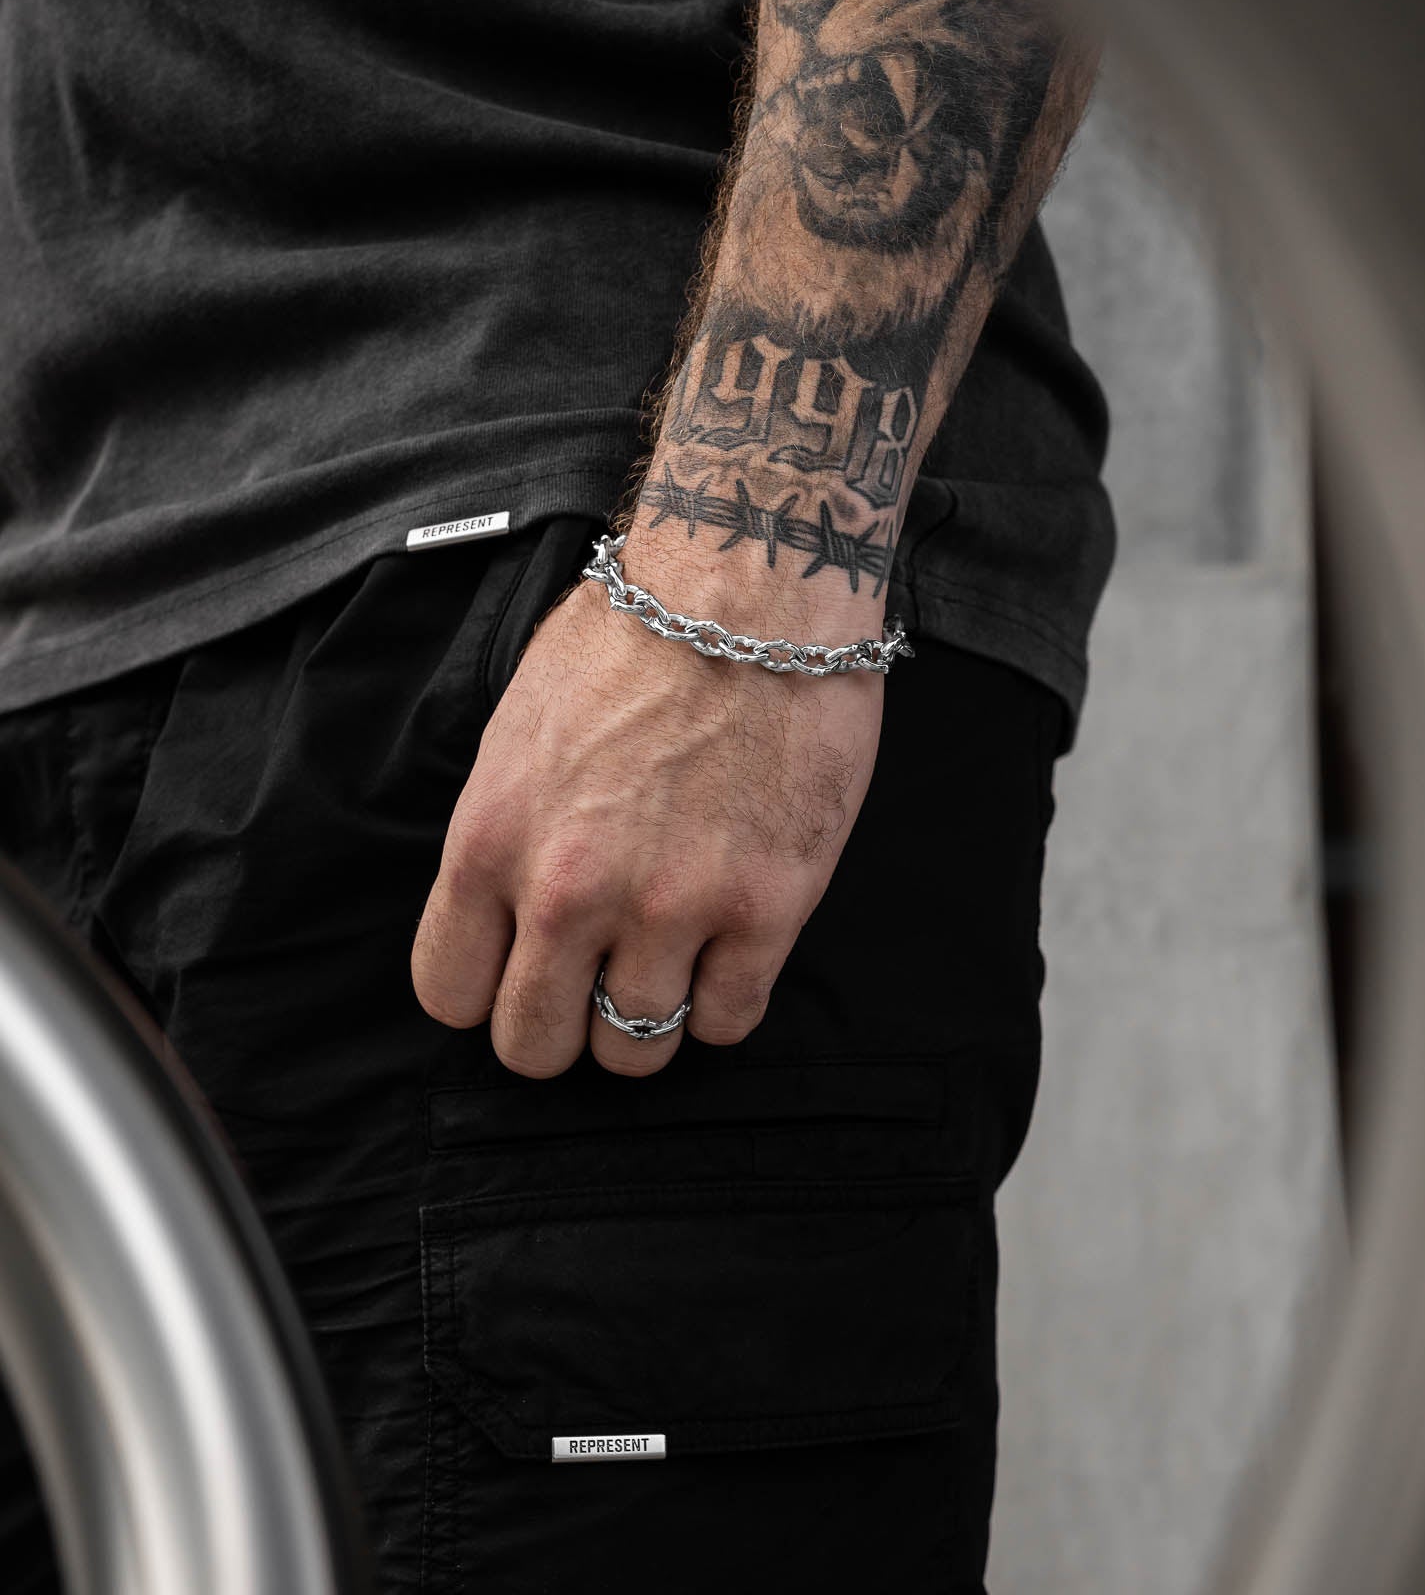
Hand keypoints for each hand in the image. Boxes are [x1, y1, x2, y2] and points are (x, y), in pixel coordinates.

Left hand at [411, 548, 884, 1077]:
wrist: (750, 584)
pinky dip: (723, 1002)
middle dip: (559, 1029)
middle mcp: (569, 890)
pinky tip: (727, 951)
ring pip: (636, 1050)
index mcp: (492, 841)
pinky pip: (727, 1022)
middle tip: (595, 988)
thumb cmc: (634, 635)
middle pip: (535, 1045)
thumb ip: (506, 835)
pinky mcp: (765, 909)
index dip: (487, 994)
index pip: (450, 993)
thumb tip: (510, 911)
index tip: (521, 975)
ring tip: (669, 963)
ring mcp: (670, 907)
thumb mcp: (520, 729)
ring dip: (647, 1018)